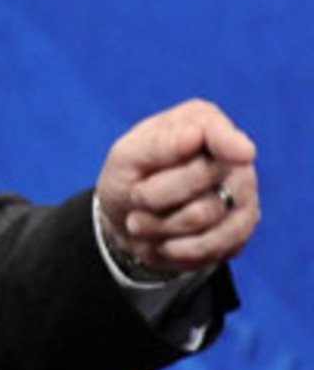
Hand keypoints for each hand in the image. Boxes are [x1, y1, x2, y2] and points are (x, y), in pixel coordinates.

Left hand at [96, 99, 258, 277]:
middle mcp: (231, 152)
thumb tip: (195, 134)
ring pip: (203, 214)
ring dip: (159, 225)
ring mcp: (244, 190)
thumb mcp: (126, 158)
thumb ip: (157, 144)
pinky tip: (164, 242)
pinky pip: (213, 244)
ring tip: (141, 222)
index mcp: (200, 121)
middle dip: (152, 195)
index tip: (241, 154)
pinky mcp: (242, 226)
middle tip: (135, 198)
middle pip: (202, 176)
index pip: (217, 131)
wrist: (131, 224)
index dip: (228, 143)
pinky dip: (178, 248)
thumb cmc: (128, 179)